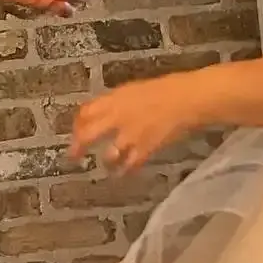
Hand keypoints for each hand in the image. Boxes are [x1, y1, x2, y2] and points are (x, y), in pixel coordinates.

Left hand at [70, 75, 203, 173]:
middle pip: (87, 135)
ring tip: (107, 168)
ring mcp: (130, 135)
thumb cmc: (168, 88)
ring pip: (108, 154)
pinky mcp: (145, 149)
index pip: (85, 112)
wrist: (188, 99)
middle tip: (74, 157)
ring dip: (107, 162)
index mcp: (114, 99)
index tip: (77, 130)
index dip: (78, 123)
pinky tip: (125, 174)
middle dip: (78, 147)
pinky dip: (126, 170)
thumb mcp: (136, 90)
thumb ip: (119, 102)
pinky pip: (130, 164)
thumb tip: (109, 112)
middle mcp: (116, 118)